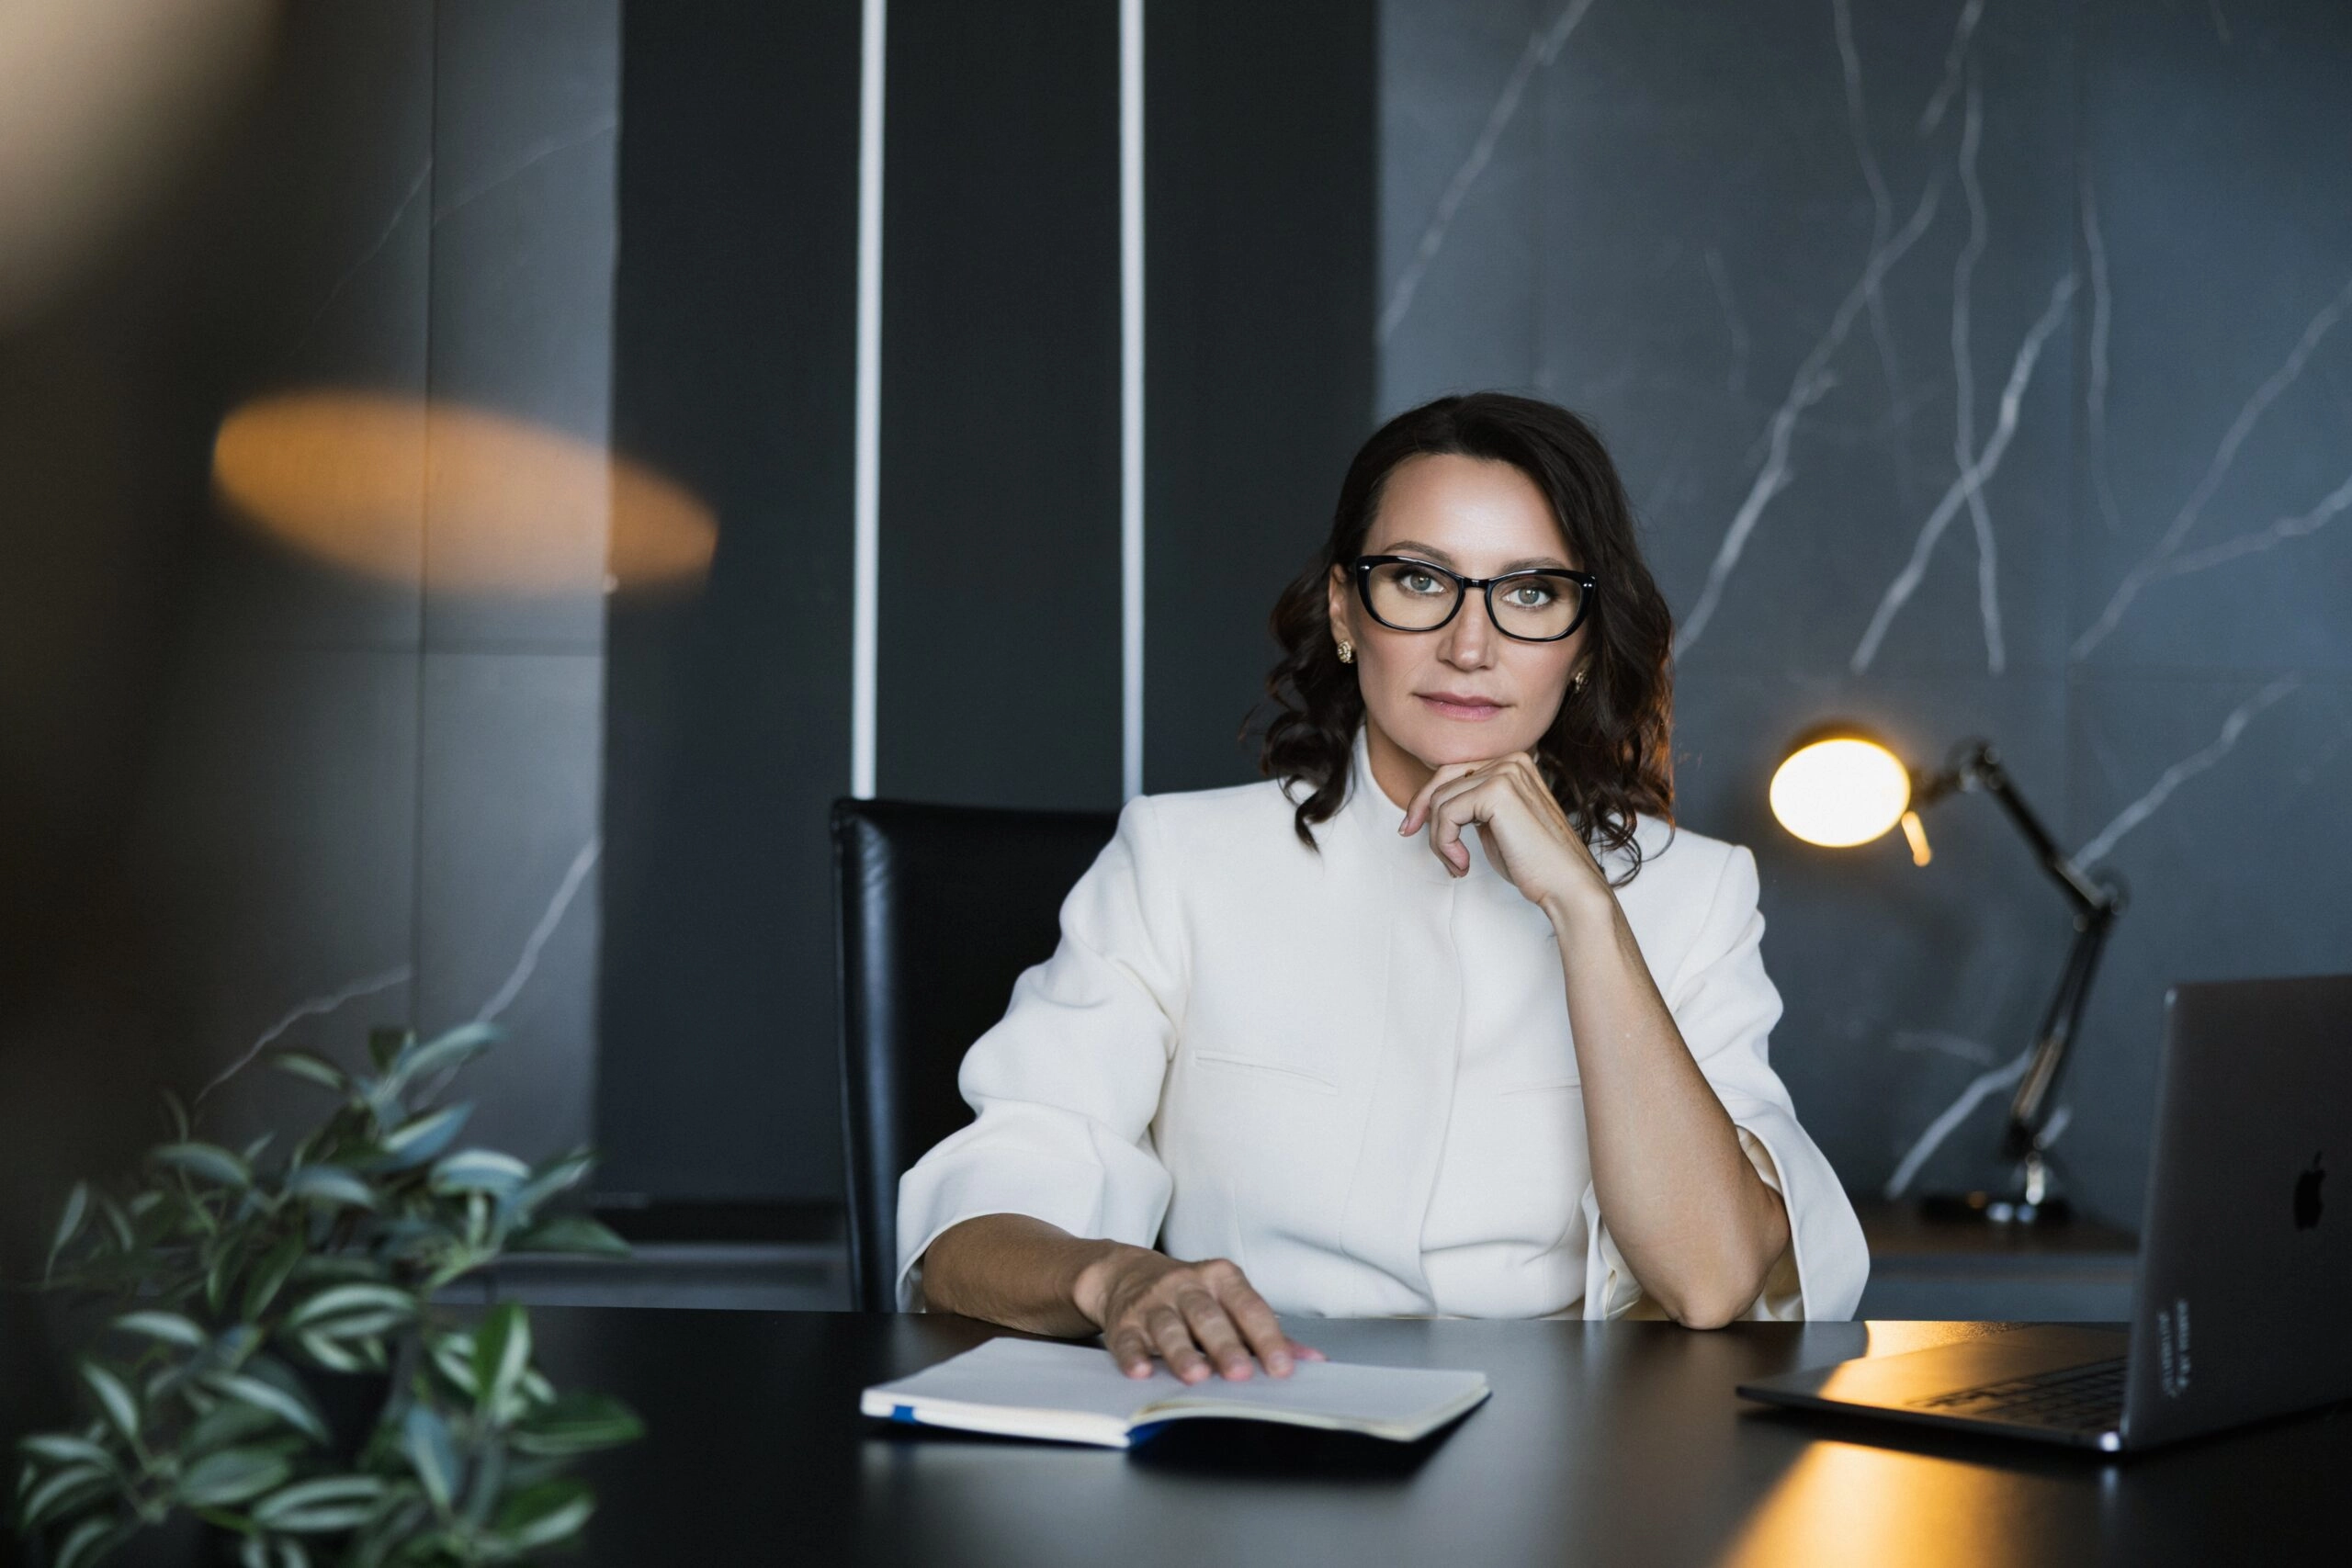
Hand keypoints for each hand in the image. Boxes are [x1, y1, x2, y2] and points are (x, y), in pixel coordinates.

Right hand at [1073, 1247, 1323, 1382]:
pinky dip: (1133, 1356)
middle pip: (1208, 1316)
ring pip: (1168, 1327)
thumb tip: (1313, 1360)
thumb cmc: (1191, 1295)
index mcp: (1221, 1278)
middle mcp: (1186, 1285)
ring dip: (1181, 1353)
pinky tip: (1141, 1372)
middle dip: (1225, 1345)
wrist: (1126, 1273)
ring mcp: (1153, 1303)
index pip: (1249, 1307)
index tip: (1282, 1368)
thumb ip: (1267, 1332)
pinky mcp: (1123, 1322)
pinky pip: (1126, 1339)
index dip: (1267, 1338)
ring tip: (1196, 1376)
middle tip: (1240, 1373)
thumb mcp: (1229, 1302)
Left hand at [1397, 750, 1611, 916]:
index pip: (1454, 771)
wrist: (1566, 885)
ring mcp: (1505, 773)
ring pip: (1441, 800)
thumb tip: (1430, 805)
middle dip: (1421, 810)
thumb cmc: (1533, 863)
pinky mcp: (1497, 792)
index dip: (1427, 798)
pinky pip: (1446, 814)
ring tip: (1457, 864)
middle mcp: (1510, 761)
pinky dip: (1445, 843)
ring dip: (1439, 839)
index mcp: (1513, 763)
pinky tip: (1462, 864)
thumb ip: (1470, 807)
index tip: (1411, 826)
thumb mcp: (1494, 826)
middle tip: (1408, 834)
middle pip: (1442, 778)